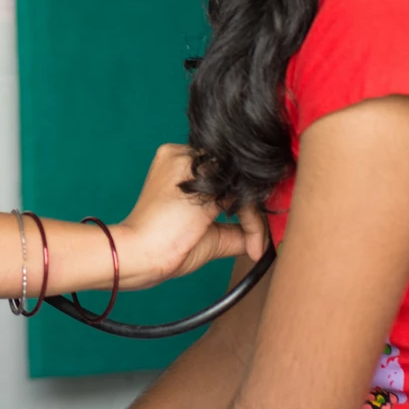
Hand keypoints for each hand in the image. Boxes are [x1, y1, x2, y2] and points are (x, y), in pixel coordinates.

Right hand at [112, 144, 266, 288]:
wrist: (139, 254)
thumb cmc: (164, 245)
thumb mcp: (208, 232)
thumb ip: (237, 227)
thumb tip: (269, 234)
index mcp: (177, 162)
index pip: (223, 172)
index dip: (243, 197)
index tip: (253, 224)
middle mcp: (182, 154)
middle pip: (234, 174)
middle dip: (252, 206)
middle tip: (258, 239)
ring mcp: (188, 161)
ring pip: (240, 182)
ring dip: (254, 215)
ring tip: (254, 244)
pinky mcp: (199, 178)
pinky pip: (241, 194)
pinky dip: (254, 221)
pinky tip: (252, 244)